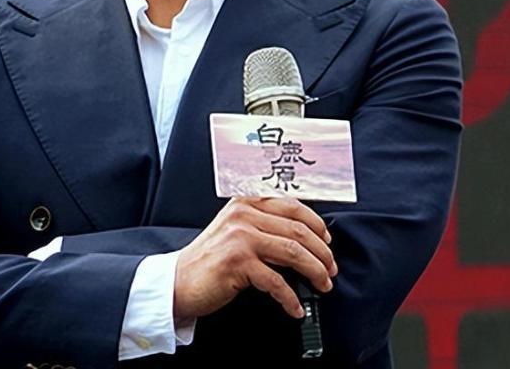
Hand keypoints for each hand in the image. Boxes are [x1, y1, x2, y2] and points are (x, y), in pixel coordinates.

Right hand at [173, 197, 336, 319]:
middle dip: (322, 253)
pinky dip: (291, 298)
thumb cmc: (211, 259)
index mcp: (246, 202)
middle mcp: (244, 215)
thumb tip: (305, 237)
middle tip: (330, 270)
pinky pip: (276, 281)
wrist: (180, 280)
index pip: (292, 206)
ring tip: (322, 285)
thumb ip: (263, 224)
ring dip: (314, 272)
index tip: (327, 242)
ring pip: (293, 252)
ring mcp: (240, 237)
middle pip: (298, 230)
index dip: (316, 225)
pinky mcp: (237, 263)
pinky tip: (296, 307)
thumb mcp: (236, 229)